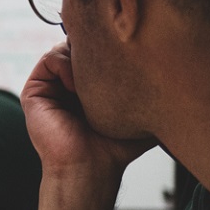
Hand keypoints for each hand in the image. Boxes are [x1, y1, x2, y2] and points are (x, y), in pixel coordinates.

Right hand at [21, 43, 154, 181]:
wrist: (91, 166)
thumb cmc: (117, 146)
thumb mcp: (141, 109)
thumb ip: (152, 86)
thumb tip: (174, 62)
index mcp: (91, 85)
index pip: (99, 49)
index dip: (111, 44)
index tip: (126, 51)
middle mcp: (70, 82)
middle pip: (81, 43)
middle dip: (96, 43)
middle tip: (112, 57)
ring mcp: (51, 85)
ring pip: (65, 47)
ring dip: (81, 57)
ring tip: (94, 81)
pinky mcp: (35, 90)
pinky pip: (49, 59)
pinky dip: (64, 64)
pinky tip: (76, 86)